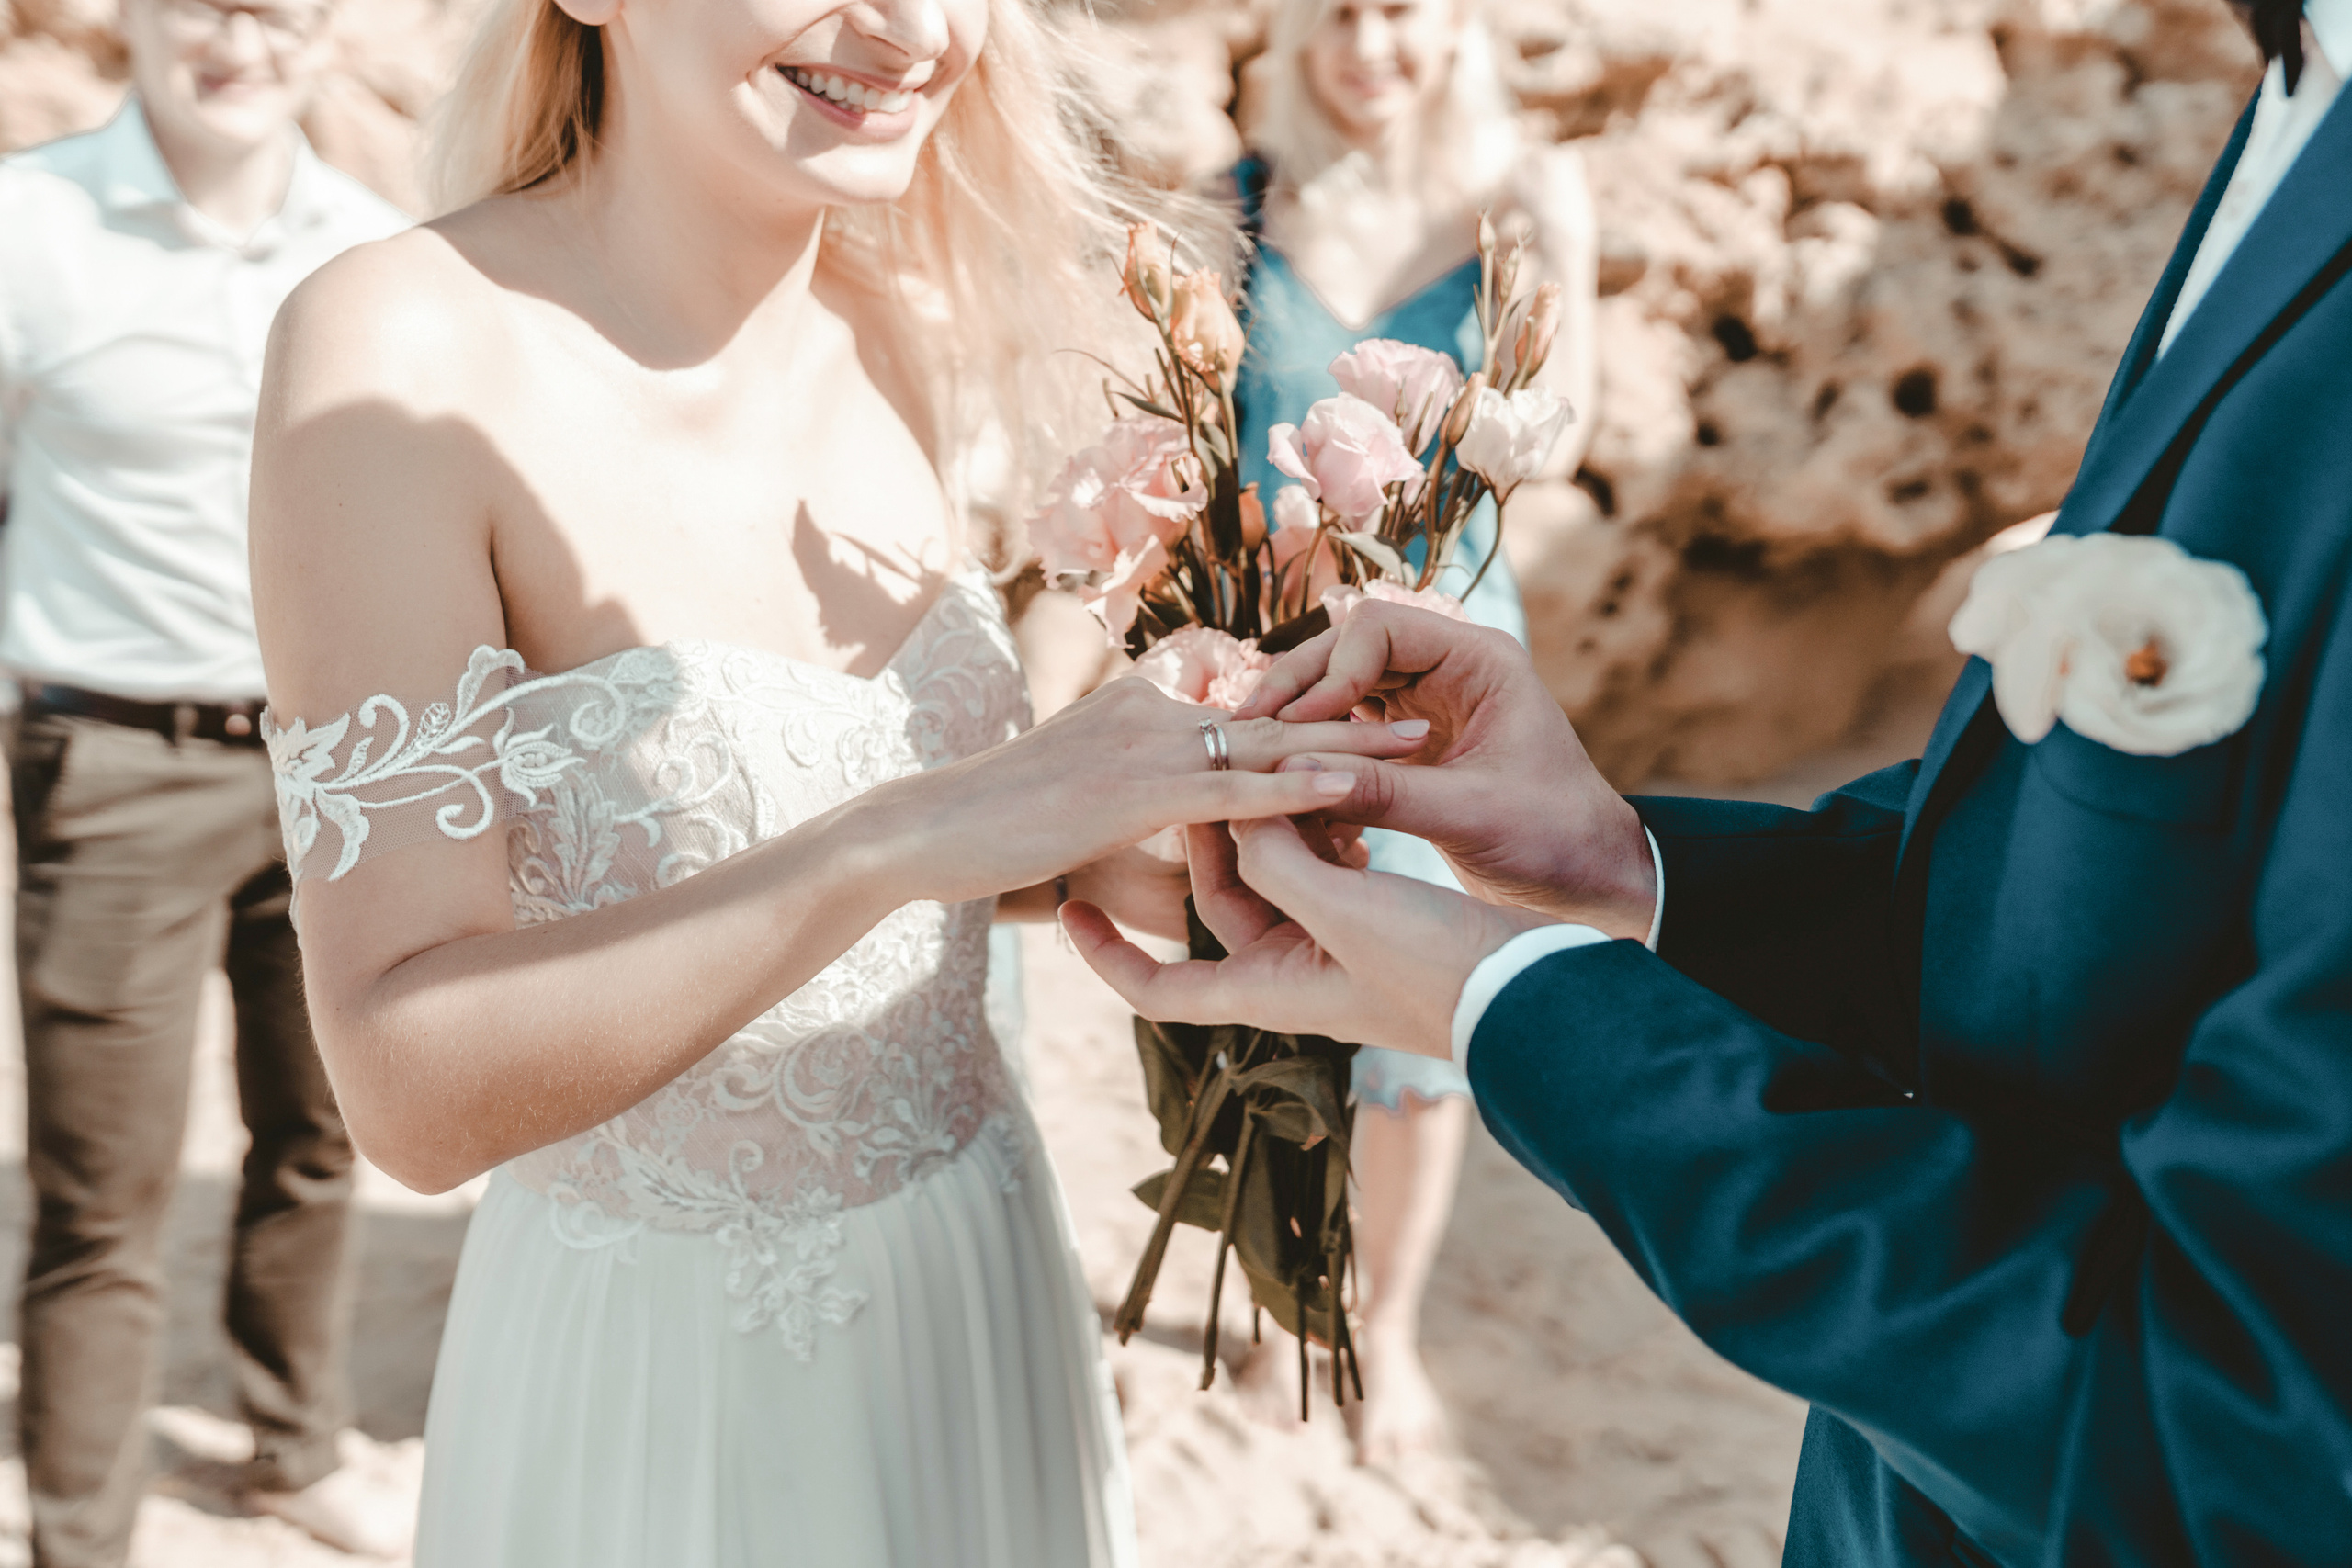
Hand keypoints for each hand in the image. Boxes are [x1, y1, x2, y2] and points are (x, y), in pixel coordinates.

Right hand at [864, 675, 1429, 910]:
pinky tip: (1351, 785)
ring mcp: (1149, 743)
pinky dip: (1298, 785)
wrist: (928, 831)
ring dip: (1351, 740)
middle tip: (1437, 707)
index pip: (1249, 711)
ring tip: (1427, 738)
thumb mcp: (1088, 823)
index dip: (1317, 718)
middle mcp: (1157, 711)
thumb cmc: (997, 836)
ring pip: (1272, 741)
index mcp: (1147, 712)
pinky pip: (1236, 787)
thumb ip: (1148, 831)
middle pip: (1278, 711)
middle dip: (1359, 708)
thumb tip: (1193, 871)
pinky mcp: (1139, 787)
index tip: (1386, 717)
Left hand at [1063, 817, 1555, 1058]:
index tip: (1069, 903)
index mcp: (1268, 992)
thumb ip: (1276, 860)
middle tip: (1209, 774)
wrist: (1537, 990)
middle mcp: (1292, 972)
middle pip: (1218, 898)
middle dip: (1210, 838)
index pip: (1160, 987)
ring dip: (1271, 823)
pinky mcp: (1374, 919)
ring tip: (1278, 772)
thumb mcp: (1343, 912)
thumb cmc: (1438, 969)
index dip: (1107, 952)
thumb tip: (1233, 809)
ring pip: (1273, 871)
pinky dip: (1319, 828)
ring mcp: (1334, 946)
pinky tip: (1338, 795)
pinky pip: (1322, 866)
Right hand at [1233, 600, 1653, 939]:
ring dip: (1297, 717)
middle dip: (1296, 688)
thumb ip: (1386, 791)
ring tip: (1249, 753)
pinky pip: (1346, 726)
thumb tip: (1294, 772)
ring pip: (1339, 686)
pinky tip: (1278, 776)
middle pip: (1348, 649)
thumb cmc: (1554, 841)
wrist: (1591, 881)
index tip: (1301, 728)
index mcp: (1479, 661)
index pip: (1379, 628)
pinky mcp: (1410, 741)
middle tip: (1245, 731)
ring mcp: (1427, 702)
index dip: (1331, 671)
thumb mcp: (1469, 816)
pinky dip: (1313, 747)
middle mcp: (1449, 669)